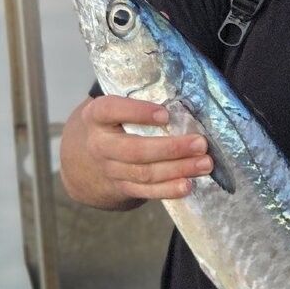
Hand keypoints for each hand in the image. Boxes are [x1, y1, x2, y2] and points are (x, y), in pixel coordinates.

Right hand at [79, 94, 213, 201]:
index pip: (111, 110)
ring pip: (144, 173)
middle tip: (200, 143)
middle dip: (171, 148)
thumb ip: (139, 101)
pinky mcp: (122, 188)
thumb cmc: (112, 123)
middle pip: (135, 150)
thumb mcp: (115, 108)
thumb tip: (184, 96)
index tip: (165, 114)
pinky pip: (146, 191)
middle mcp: (100, 145)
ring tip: (204, 164)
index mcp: (96, 117)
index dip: (137, 112)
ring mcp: (110, 170)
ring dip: (178, 169)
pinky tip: (188, 185)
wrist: (85, 160)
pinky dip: (168, 190)